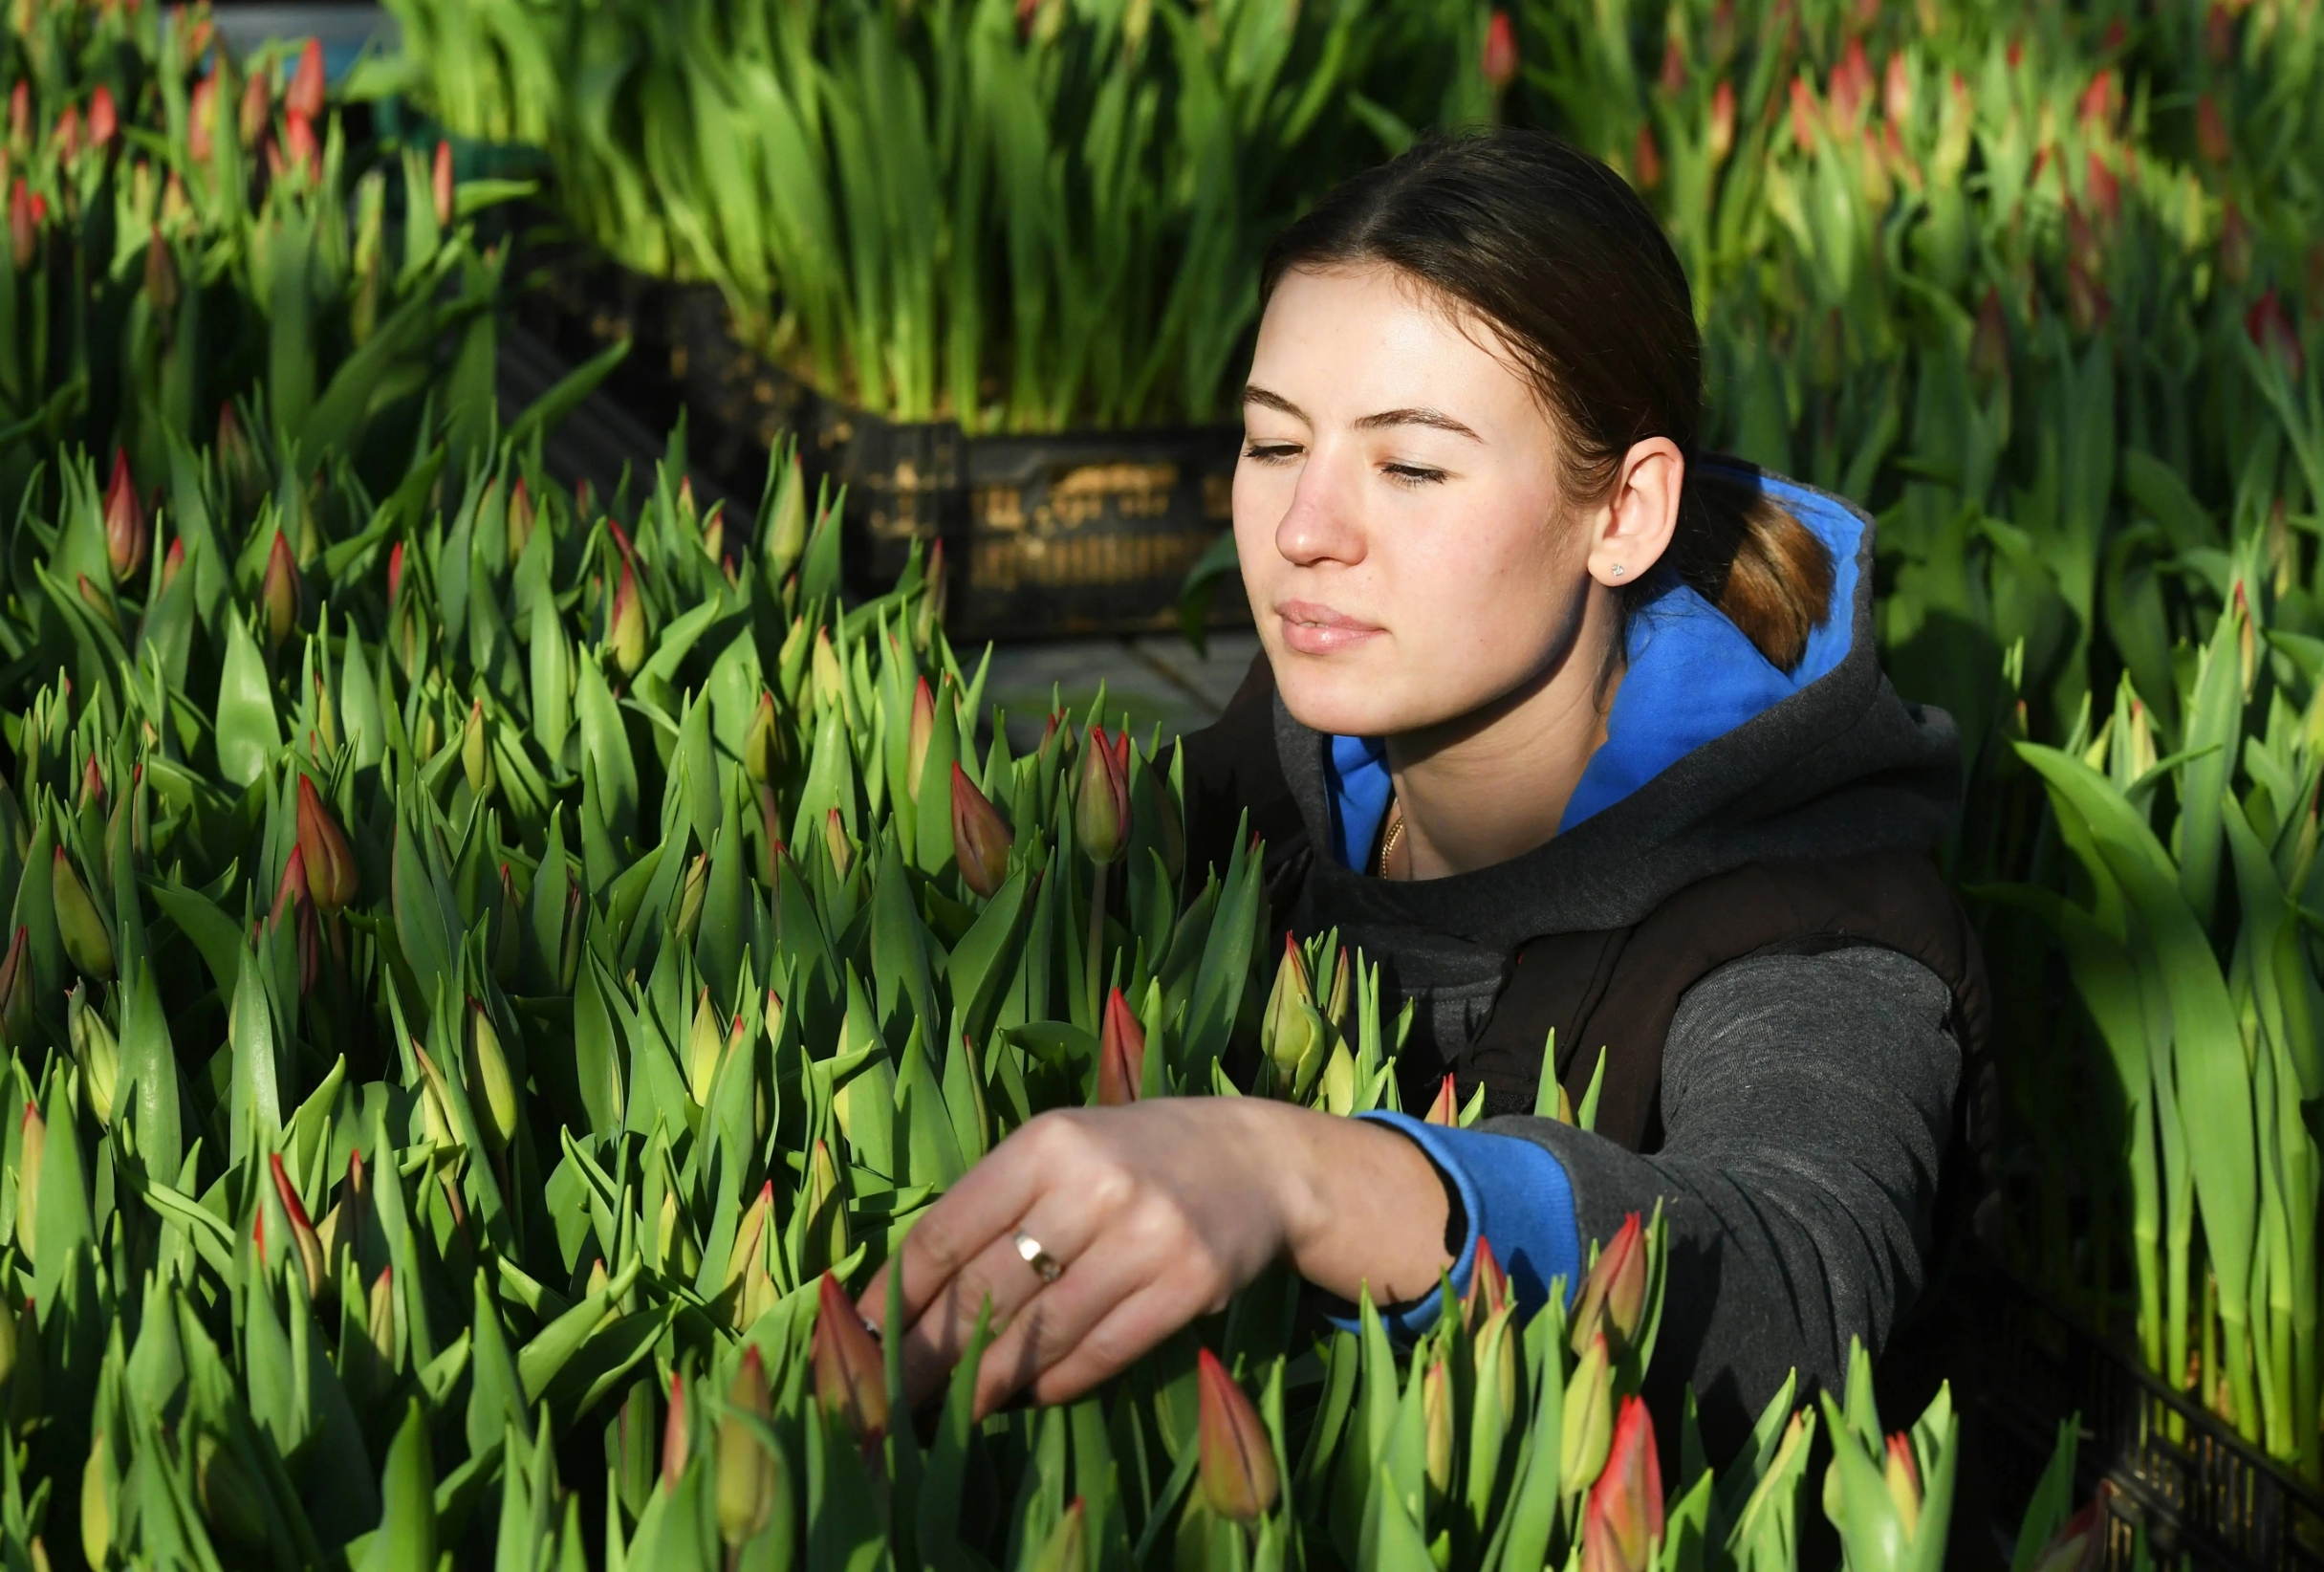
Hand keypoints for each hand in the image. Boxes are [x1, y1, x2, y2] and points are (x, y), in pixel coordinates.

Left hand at [857, 1098, 1450, 1417]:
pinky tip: (1031, 1394)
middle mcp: (1094, 1186)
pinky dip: (1058, 1383)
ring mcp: (1146, 1237)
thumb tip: (906, 1296)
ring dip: (989, 1382)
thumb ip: (994, 1205)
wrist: (1256, 1160)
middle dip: (927, 1355)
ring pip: (1040, 1335)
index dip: (896, 1297)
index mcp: (1047, 1142)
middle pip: (984, 1293)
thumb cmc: (1134, 1156)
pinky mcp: (1188, 1286)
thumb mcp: (1063, 1149)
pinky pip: (1101, 1353)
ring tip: (955, 1406)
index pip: (945, 1234)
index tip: (862, 1337)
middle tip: (891, 1397)